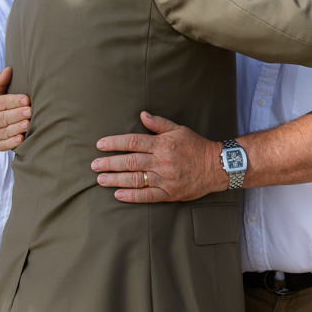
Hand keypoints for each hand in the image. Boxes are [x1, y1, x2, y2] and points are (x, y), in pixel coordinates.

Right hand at [0, 68, 29, 151]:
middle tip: (30, 111)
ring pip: (3, 131)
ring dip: (16, 128)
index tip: (26, 99)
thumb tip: (9, 69)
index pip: (0, 103)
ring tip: (28, 124)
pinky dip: (12, 142)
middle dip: (17, 114)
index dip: (13, 101)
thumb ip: (0, 81)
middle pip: (2, 118)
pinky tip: (22, 139)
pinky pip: (3, 145)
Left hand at [91, 112, 226, 202]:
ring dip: (115, 180)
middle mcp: (162, 161)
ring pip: (135, 179)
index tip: (100, 145)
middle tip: (94, 165)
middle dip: (109, 163)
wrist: (216, 166)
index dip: (115, 143)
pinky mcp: (170, 193)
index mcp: (163, 144)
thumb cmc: (196, 146)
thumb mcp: (179, 129)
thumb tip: (142, 115)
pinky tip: (118, 195)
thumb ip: (159, 124)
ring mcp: (165, 178)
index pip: (133, 141)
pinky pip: (147, 196)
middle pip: (130, 161)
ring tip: (100, 179)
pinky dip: (132, 196)